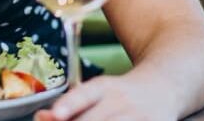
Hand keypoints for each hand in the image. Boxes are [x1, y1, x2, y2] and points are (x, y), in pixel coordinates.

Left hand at [35, 74, 174, 120]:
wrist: (162, 89)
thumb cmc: (119, 96)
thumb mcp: (94, 93)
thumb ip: (67, 106)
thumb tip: (41, 117)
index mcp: (105, 87)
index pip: (85, 94)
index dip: (69, 105)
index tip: (55, 114)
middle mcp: (123, 101)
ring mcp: (140, 117)